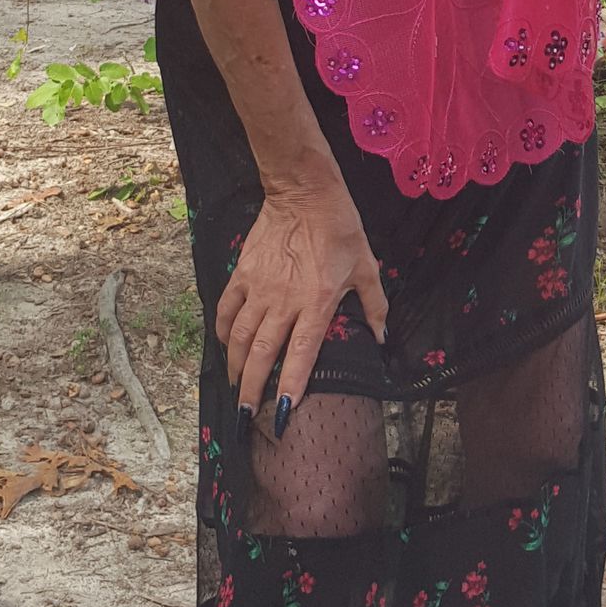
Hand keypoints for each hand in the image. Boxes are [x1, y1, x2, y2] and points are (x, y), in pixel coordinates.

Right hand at [215, 175, 387, 426]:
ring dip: (236, 365)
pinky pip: (227, 308)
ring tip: (235, 386)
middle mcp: (284, 302)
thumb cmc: (340, 228)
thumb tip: (381, 336)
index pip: (300, 356)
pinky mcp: (243, 273)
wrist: (304, 192)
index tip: (282, 414)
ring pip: (241, 336)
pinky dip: (224, 330)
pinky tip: (226, 345)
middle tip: (246, 413)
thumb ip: (374, 305)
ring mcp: (259, 288)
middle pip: (263, 354)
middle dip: (252, 388)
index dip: (290, 387)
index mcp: (317, 303)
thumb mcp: (367, 266)